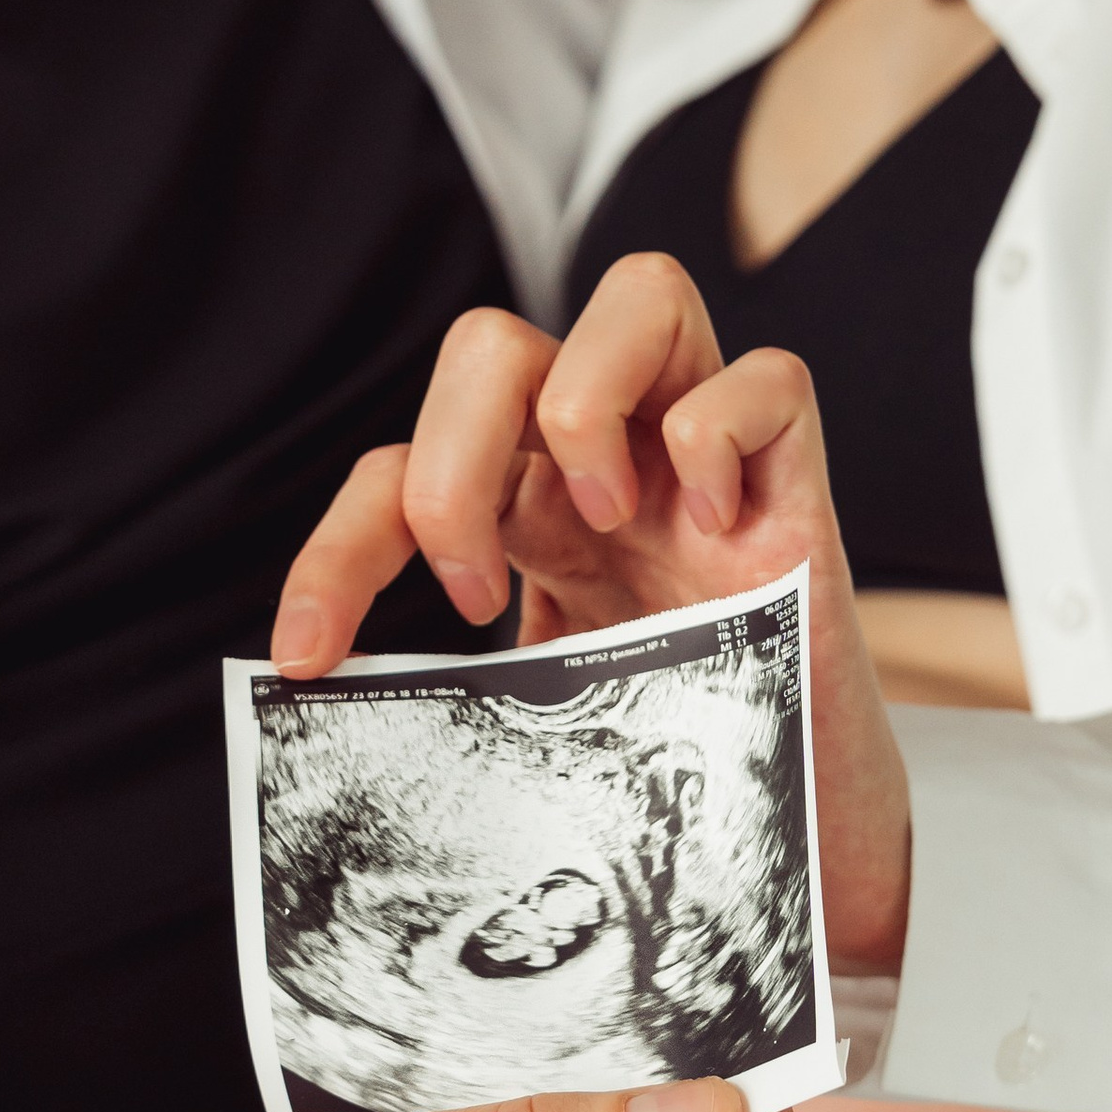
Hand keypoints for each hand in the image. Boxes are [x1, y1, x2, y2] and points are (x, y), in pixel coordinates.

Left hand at [274, 251, 913, 969]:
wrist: (801, 820)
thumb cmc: (669, 757)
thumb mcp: (531, 719)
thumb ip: (447, 695)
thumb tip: (328, 719)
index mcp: (529, 514)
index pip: (399, 470)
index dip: (337, 549)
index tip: (310, 652)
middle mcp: (611, 460)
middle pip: (492, 344)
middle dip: (451, 463)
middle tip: (478, 588)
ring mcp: (704, 458)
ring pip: (641, 291)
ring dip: (588, 407)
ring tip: (606, 520)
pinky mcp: (799, 477)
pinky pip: (769, 377)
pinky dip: (723, 435)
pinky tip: (714, 527)